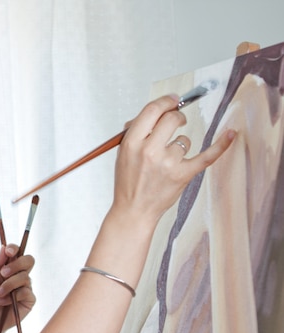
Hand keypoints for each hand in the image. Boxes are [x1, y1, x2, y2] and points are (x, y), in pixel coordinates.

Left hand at [0, 244, 35, 332]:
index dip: (14, 248)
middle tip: (3, 274)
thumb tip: (4, 247)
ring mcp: (26, 286)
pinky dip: (13, 297)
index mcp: (8, 267)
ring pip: (25, 277)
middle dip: (16, 265)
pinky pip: (26, 292)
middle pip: (29, 260)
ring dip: (9, 285)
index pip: (17, 252)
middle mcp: (19, 274)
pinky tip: (3, 302)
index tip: (8, 252)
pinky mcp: (30, 299)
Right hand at [112, 95, 235, 221]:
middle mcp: (149, 151)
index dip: (165, 101)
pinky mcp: (182, 174)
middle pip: (171, 119)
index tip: (173, 100)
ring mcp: (168, 163)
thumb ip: (136, 132)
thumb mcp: (123, 153)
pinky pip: (207, 156)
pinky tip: (230, 134)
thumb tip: (155, 113)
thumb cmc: (128, 182)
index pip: (152, 111)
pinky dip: (220, 145)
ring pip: (184, 139)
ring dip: (179, 145)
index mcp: (132, 143)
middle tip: (178, 121)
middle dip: (177, 117)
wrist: (133, 210)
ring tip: (168, 160)